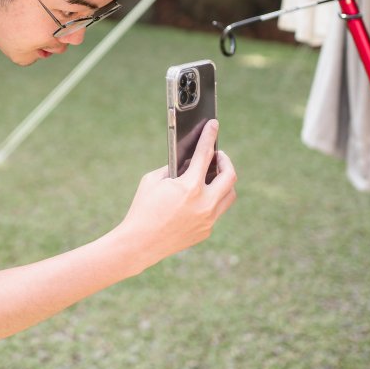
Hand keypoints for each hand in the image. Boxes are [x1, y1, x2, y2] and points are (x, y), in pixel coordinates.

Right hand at [119, 120, 236, 269]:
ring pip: (229, 195)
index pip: (205, 154)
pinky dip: (211, 200)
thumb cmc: (142, 209)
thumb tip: (188, 160)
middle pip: (230, 176)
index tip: (214, 124)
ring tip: (213, 175)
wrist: (139, 244)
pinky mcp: (206, 231)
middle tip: (217, 155)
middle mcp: (204, 203)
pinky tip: (200, 197)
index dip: (210, 136)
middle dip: (225, 161)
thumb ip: (173, 168)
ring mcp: (208, 219)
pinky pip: (216, 211)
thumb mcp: (153, 181)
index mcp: (190, 187)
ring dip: (224, 182)